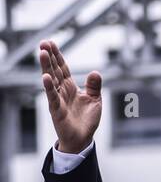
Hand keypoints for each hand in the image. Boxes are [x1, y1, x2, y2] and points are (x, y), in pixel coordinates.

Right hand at [39, 38, 101, 153]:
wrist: (83, 139)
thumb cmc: (87, 120)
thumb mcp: (95, 100)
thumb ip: (94, 85)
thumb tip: (95, 72)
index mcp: (70, 87)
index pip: (62, 68)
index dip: (58, 56)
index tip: (51, 43)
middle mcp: (62, 91)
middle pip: (54, 70)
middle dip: (49, 57)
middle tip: (43, 42)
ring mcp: (58, 99)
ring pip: (51, 80)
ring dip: (46, 67)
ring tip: (43, 53)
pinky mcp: (57, 110)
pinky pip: (52, 97)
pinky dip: (49, 87)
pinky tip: (45, 77)